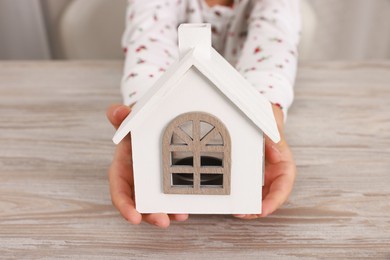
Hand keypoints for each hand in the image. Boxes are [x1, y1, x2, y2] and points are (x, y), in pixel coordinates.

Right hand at [106, 104, 188, 227]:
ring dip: (167, 213)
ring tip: (180, 216)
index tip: (133, 218)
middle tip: (162, 222)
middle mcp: (135, 181)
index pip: (119, 191)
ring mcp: (150, 184)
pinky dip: (177, 203)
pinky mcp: (164, 183)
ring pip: (156, 204)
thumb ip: (120, 116)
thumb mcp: (128, 120)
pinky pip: (169, 196)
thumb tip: (117, 111)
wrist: (148, 126)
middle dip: (149, 215)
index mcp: (122, 169)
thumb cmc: (135, 127)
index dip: (124, 205)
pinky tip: (187, 207)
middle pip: (139, 204)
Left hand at [234, 104, 296, 218]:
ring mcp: (264, 174)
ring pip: (259, 196)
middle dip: (257, 209)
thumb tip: (276, 154)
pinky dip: (242, 196)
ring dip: (249, 206)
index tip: (262, 210)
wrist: (259, 115)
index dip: (274, 201)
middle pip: (270, 197)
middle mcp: (275, 172)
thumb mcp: (271, 123)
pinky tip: (232, 200)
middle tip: (242, 214)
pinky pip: (248, 188)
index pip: (283, 187)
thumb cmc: (268, 120)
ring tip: (236, 211)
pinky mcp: (252, 173)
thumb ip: (273, 138)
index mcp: (284, 164)